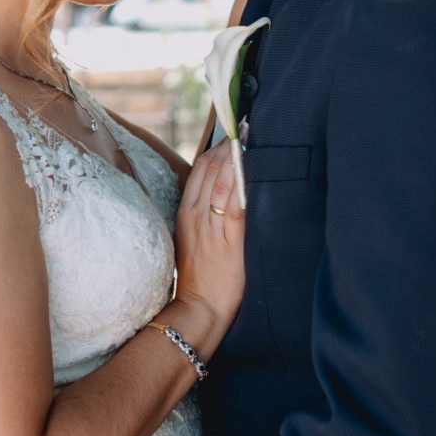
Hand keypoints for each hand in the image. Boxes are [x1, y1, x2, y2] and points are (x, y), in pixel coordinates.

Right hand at [174, 140, 245, 331]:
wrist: (198, 308)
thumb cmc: (199, 277)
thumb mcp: (192, 240)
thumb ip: (202, 217)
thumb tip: (218, 195)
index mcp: (186, 214)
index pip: (199, 171)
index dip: (215, 150)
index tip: (230, 134)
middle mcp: (196, 216)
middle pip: (211, 171)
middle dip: (227, 147)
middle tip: (243, 127)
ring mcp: (211, 228)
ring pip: (221, 183)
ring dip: (235, 159)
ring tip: (248, 138)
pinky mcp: (228, 242)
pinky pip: (235, 207)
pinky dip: (241, 186)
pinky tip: (249, 169)